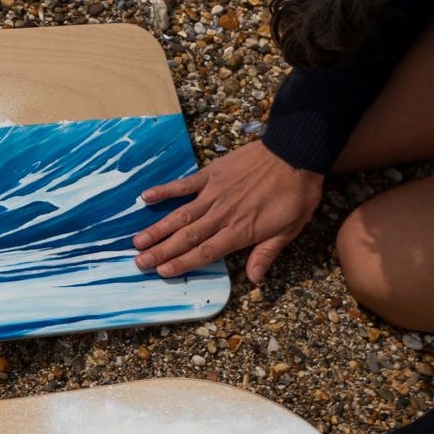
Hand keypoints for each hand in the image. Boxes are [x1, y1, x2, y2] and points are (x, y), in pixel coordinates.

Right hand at [133, 139, 323, 283]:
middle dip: (162, 251)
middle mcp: (222, 214)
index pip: (206, 251)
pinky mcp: (212, 174)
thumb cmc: (296, 194)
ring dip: (159, 228)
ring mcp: (214, 193)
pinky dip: (165, 190)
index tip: (162, 272)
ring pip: (181, 214)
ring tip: (138, 241)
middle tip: (139, 262)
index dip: (183, 262)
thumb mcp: (290, 228)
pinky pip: (184, 184)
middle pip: (188, 237)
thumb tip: (255, 280)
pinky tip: (146, 197)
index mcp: (241, 230)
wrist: (295, 153)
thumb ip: (267, 253)